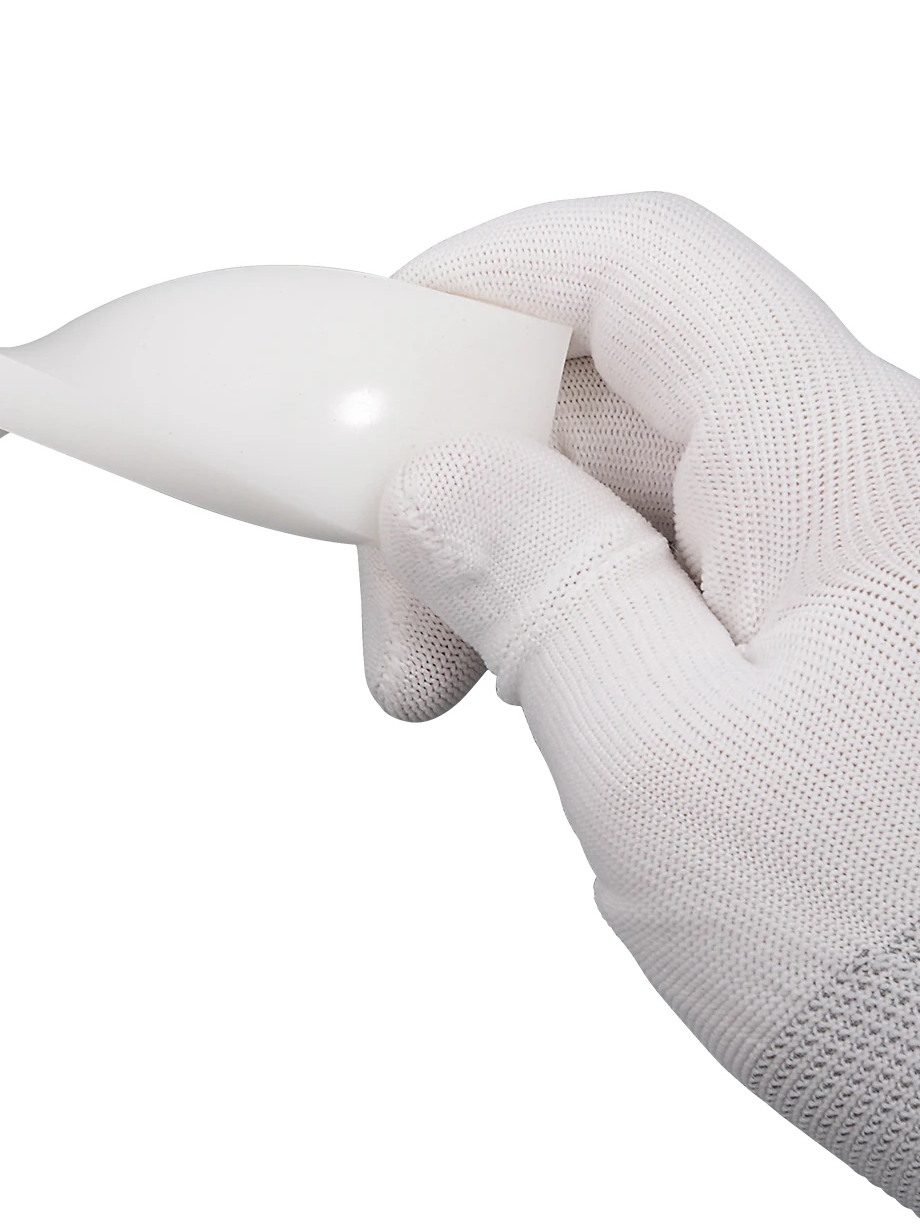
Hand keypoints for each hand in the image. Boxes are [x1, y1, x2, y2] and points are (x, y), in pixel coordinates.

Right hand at [360, 192, 919, 1210]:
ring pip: (638, 477)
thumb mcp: (664, 766)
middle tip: (403, 641)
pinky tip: (571, 714)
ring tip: (472, 696)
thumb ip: (537, 585)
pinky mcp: (853, 634)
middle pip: (617, 378)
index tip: (365, 397)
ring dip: (519, 558)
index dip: (476, 288)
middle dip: (468, 475)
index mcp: (831, 467)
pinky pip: (685, 561)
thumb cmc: (912, 962)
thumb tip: (433, 478)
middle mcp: (864, 479)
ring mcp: (862, 558)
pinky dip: (587, 609)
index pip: (634, 267)